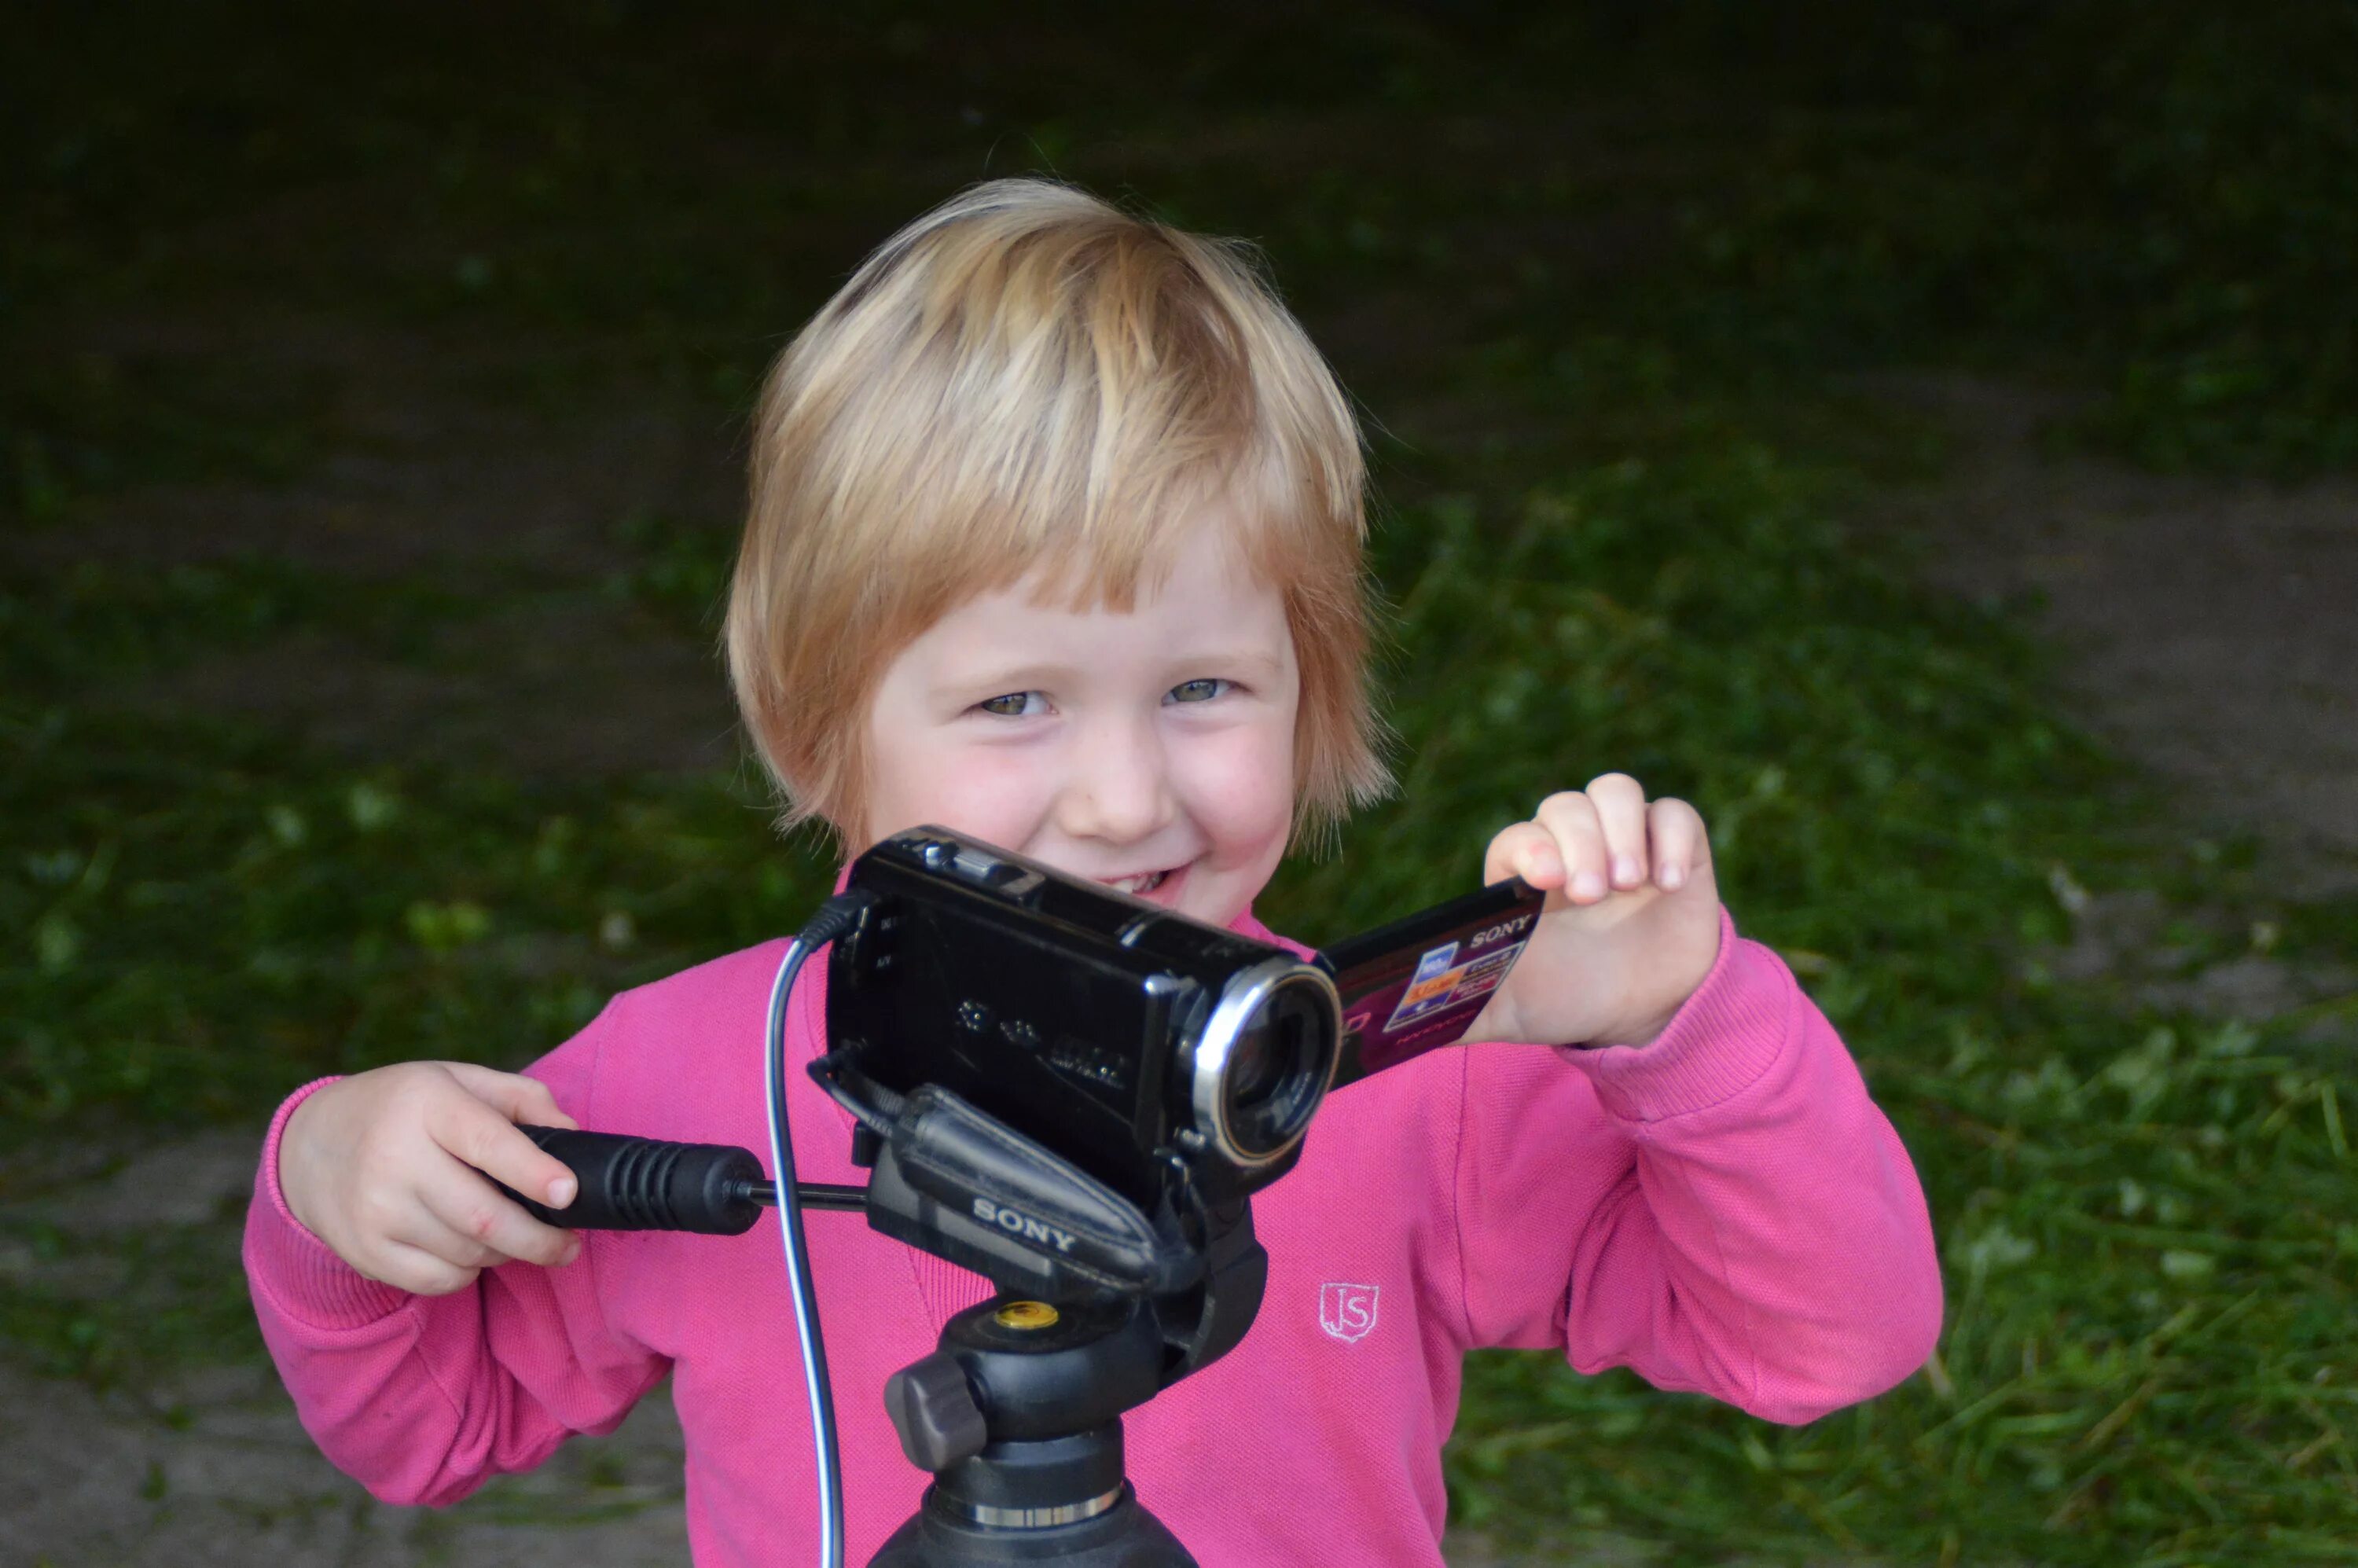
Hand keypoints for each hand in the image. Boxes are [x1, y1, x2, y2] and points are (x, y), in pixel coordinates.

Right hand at [278, 1061, 584, 1294]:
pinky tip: (471, 1250)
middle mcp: (395, 1158)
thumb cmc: (407, 1108)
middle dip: (540, 1239)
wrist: (313, 1143)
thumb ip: (523, 1100)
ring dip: (506, 1253)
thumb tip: (574, 1139)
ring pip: (467, 1252)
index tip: (570, 1193)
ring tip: (516, 1237)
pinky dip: (468, 1272)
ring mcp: (375, 1209)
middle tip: (568, 1245)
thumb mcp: (460, 1080)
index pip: (488, 1144)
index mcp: (427, 1105)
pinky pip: (437, 1280)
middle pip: (483, 1217)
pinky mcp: (364, 1251)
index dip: (534, 1173)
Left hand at [1463, 774, 1722, 1048]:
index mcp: (1526, 877)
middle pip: (1566, 806)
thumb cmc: (1566, 1001)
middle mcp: (1573, 847)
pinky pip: (1676, 815)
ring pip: (1616, 792)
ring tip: (1629, 884)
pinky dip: (1672, 839)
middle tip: (1591, 893)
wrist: (1643, 1014)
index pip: (1517, 837)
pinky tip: (1669, 884)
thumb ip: (1456, 1013)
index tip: (1545, 879)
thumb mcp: (1508, 1014)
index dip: (1529, 847)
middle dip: (1579, 842)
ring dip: (1621, 829)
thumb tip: (1391, 1025)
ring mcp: (1625, 842)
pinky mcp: (1677, 848)